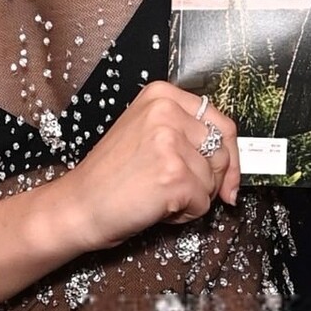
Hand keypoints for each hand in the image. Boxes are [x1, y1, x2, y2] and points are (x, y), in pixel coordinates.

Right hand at [52, 82, 240, 250]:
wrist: (79, 205)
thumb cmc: (109, 177)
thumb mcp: (146, 134)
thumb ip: (185, 134)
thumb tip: (231, 157)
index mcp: (162, 96)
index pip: (221, 122)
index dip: (229, 155)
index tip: (228, 177)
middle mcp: (166, 112)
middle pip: (222, 152)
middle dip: (210, 179)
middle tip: (178, 189)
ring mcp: (171, 143)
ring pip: (213, 180)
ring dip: (194, 198)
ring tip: (159, 195)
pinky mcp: (174, 175)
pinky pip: (203, 203)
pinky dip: (185, 215)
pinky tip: (157, 207)